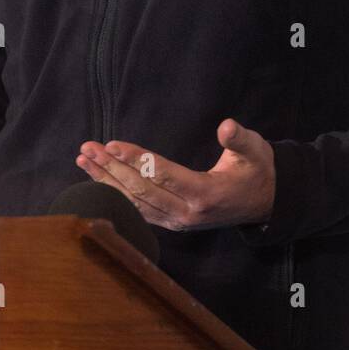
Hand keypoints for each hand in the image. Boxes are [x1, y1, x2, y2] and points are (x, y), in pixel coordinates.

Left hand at [75, 118, 275, 231]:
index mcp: (205, 195)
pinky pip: (138, 210)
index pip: (162, 175)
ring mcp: (176, 222)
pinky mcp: (171, 223)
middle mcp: (186, 213)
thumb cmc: (257, 170)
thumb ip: (240, 139)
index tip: (112, 144)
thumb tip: (226, 126)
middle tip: (88, 148)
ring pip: (134, 203)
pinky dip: (115, 194)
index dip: (136, 160)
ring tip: (84, 160)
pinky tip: (98, 180)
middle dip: (112, 168)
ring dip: (107, 181)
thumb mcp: (256, 151)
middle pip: (141, 190)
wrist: (264, 203)